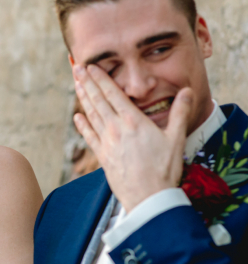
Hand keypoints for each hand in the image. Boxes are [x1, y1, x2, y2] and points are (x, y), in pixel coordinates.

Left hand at [73, 64, 193, 211]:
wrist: (148, 196)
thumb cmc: (164, 168)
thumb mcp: (177, 138)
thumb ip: (180, 113)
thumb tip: (187, 91)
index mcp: (133, 121)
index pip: (114, 94)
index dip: (101, 79)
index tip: (92, 67)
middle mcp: (116, 129)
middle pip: (99, 101)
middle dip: (87, 83)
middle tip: (78, 69)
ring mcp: (107, 143)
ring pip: (91, 115)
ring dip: (83, 99)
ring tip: (76, 85)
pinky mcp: (102, 157)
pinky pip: (89, 137)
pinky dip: (82, 125)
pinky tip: (77, 117)